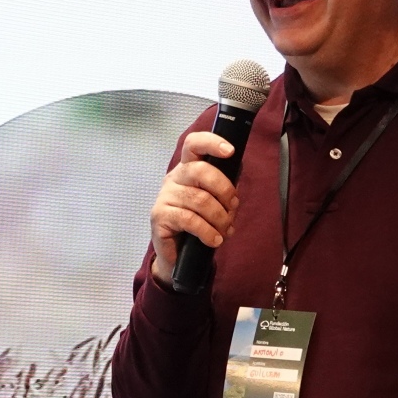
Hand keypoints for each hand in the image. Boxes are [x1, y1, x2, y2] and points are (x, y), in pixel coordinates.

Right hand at [148, 131, 240, 282]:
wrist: (178, 254)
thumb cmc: (198, 223)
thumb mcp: (214, 201)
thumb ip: (224, 186)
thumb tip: (238, 172)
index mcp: (187, 169)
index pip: (193, 145)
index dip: (211, 143)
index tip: (230, 151)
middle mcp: (174, 178)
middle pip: (200, 170)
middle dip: (224, 189)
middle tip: (233, 207)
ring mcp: (164, 197)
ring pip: (199, 199)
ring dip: (220, 217)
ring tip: (225, 230)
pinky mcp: (159, 217)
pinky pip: (189, 220)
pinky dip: (207, 232)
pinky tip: (214, 240)